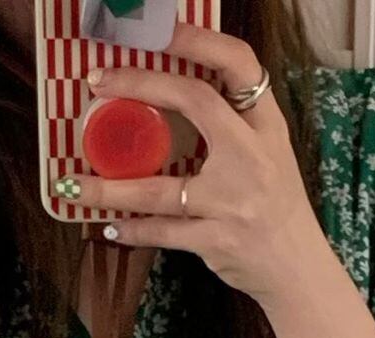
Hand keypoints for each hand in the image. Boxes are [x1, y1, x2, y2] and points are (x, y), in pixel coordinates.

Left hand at [83, 28, 335, 311]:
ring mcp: (234, 202)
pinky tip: (111, 225)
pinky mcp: (218, 241)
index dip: (196, 40)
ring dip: (111, 188)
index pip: (236, 63)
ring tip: (75, 185)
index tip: (156, 30)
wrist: (299, 270)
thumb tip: (171, 91)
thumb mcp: (267, 154)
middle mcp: (253, 156)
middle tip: (97, 82)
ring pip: (160, 189)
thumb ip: (233, 123)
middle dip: (139, 84)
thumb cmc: (276, 208)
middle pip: (194, 101)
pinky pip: (164, 232)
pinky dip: (133, 231)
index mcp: (266, 127)